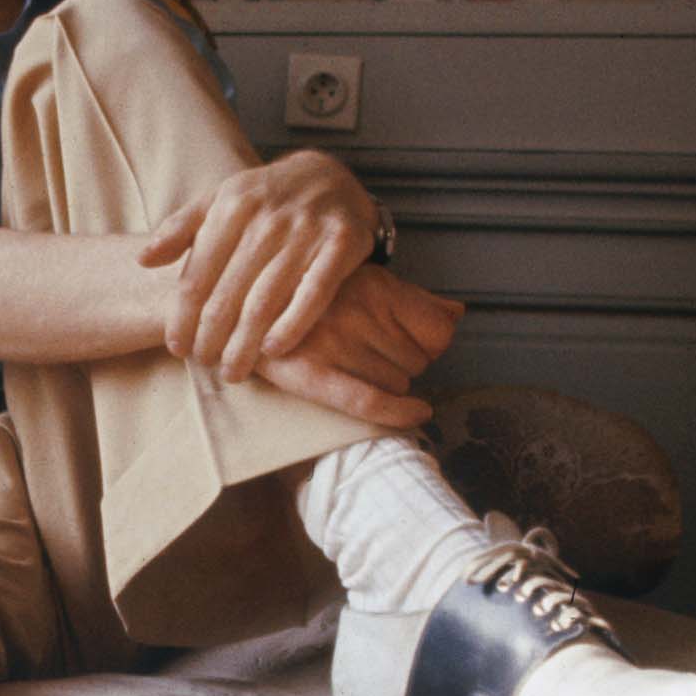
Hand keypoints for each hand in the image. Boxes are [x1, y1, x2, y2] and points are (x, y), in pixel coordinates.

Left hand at [139, 149, 384, 378]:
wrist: (330, 176)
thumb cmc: (264, 199)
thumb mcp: (219, 200)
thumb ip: (179, 230)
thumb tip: (142, 260)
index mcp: (231, 207)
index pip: (197, 276)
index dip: (183, 318)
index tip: (178, 348)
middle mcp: (267, 218)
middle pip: (228, 294)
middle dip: (211, 338)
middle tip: (206, 365)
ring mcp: (307, 231)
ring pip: (265, 300)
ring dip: (244, 343)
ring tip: (233, 371)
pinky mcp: (342, 244)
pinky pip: (314, 294)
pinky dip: (292, 325)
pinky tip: (273, 350)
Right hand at [252, 264, 462, 427]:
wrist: (238, 300)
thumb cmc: (309, 295)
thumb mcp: (364, 281)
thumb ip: (413, 299)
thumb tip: (457, 313)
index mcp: (374, 284)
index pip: (438, 330)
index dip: (434, 343)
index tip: (416, 344)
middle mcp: (358, 312)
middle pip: (418, 361)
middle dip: (404, 362)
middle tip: (372, 353)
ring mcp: (334, 343)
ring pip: (396, 383)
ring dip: (388, 383)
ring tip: (354, 366)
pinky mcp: (310, 373)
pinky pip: (369, 402)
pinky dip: (398, 413)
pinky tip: (416, 414)